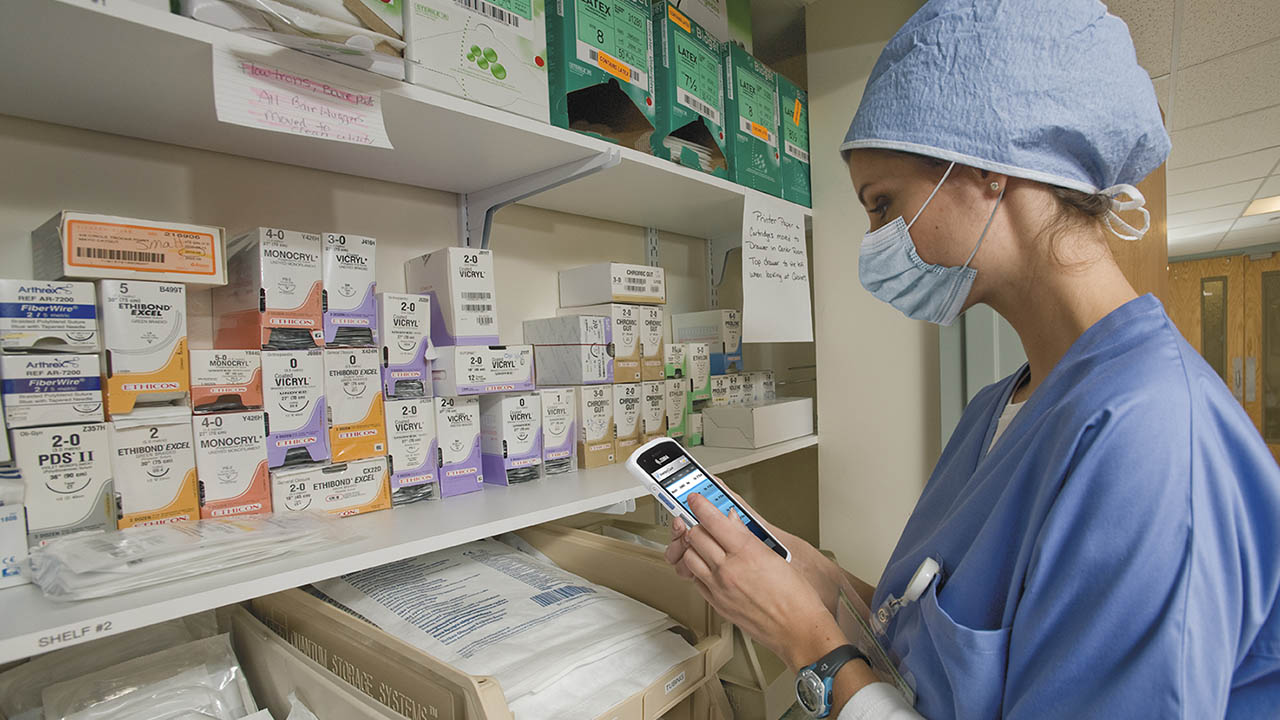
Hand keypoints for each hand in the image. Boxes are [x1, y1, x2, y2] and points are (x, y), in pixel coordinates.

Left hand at [667, 485, 845, 616]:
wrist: (798, 629)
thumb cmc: (796, 597)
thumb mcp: (775, 555)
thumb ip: (748, 536)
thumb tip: (733, 523)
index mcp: (746, 552)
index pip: (712, 520)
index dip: (700, 505)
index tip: (695, 499)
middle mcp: (728, 569)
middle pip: (695, 536)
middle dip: (697, 525)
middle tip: (703, 522)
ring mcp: (719, 588)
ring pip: (690, 557)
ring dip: (694, 548)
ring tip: (705, 545)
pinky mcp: (717, 604)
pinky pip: (696, 580)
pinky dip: (698, 569)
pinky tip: (709, 567)